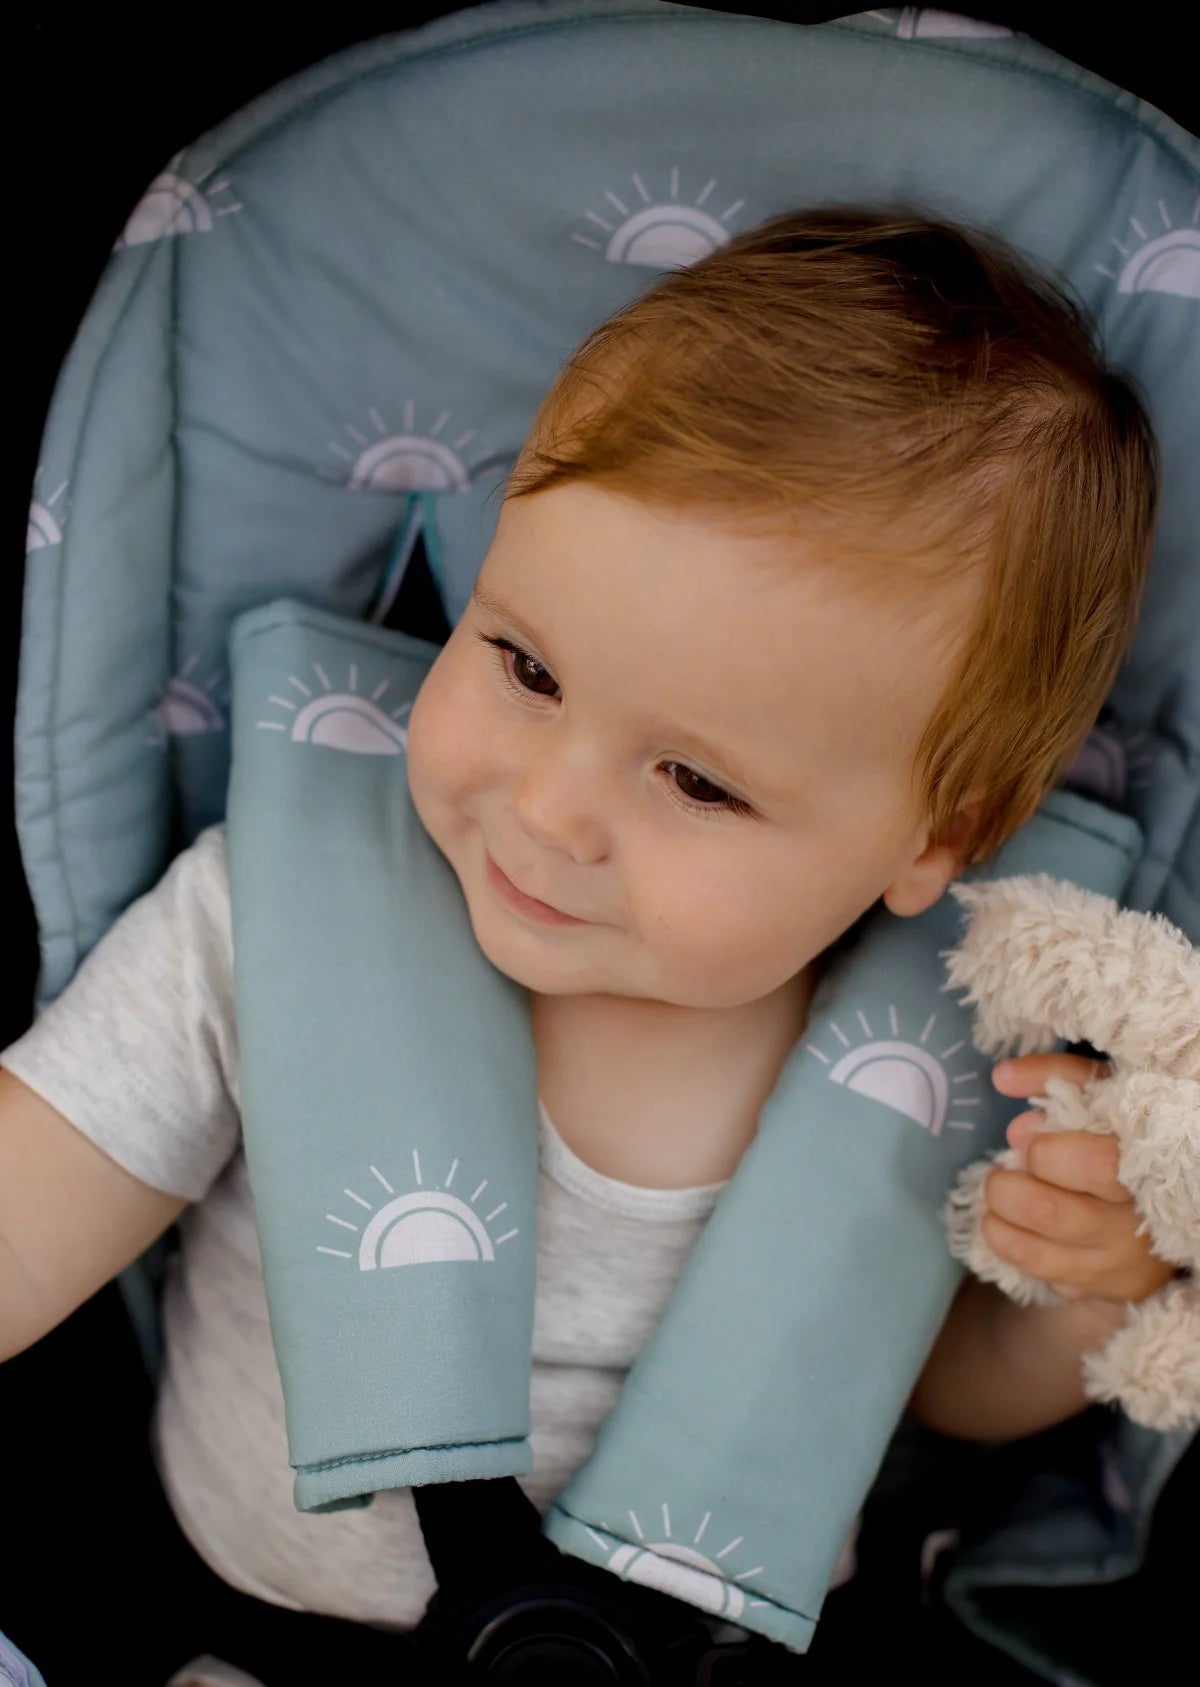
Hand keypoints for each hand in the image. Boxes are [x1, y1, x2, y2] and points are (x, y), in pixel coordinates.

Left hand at [982, 1053, 1174, 1303]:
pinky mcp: (1105, 1290)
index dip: (1045, 1151)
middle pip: (1049, 1213)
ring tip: (998, 1199)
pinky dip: (1015, 1249)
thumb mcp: (1102, 1093)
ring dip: (997, 1223)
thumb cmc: (1125, 1135)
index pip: (1092, 1165)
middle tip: (1000, 1173)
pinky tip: (1015, 1227)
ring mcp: (1120, 1264)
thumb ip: (1053, 1078)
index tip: (1027, 1142)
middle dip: (1006, 1188)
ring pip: (1036, 1255)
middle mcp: (1135, 1224)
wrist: (1171, 1198)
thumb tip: (1002, 1078)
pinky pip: (1042, 1276)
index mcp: (1141, 1168)